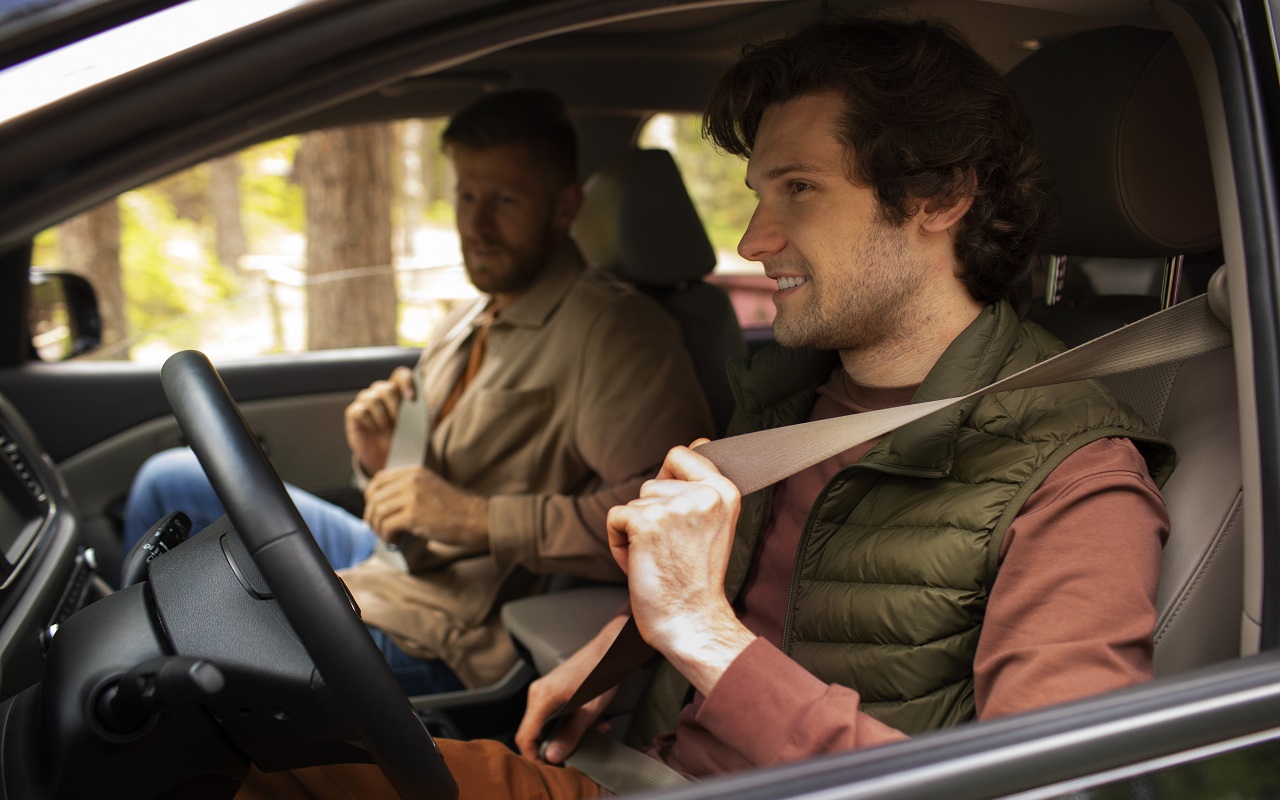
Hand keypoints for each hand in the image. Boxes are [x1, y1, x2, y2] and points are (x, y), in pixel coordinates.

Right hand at [344, 366, 414, 475]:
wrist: (389, 457)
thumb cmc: (405, 437)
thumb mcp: (419, 426)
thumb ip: (423, 410)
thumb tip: (427, 398)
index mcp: (399, 391)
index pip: (401, 375)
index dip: (406, 382)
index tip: (411, 398)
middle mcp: (380, 392)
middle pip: (386, 388)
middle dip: (395, 407)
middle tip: (398, 423)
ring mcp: (365, 401)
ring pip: (372, 399)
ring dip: (382, 417)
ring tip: (386, 429)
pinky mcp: (353, 413)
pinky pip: (360, 410)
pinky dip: (369, 422)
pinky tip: (374, 430)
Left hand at [363, 464, 488, 550]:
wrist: (473, 519)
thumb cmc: (454, 509)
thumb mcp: (430, 487)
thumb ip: (409, 489)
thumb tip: (380, 504)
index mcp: (415, 472)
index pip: (379, 479)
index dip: (371, 495)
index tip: (374, 509)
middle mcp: (411, 481)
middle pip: (375, 496)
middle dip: (371, 515)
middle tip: (378, 528)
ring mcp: (412, 497)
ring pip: (378, 512)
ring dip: (378, 528)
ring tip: (388, 536)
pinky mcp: (413, 516)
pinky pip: (387, 526)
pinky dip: (387, 536)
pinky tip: (396, 541)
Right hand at [515, 615, 626, 762]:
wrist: (610, 650)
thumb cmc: (602, 672)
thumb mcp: (589, 711)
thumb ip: (570, 735)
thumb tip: (552, 756)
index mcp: (542, 697)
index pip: (525, 735)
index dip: (533, 756)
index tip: (547, 768)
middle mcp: (538, 692)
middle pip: (534, 731)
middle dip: (553, 746)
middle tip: (571, 755)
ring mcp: (545, 690)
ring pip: (546, 723)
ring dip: (565, 734)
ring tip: (589, 735)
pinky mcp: (553, 690)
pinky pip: (553, 713)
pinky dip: (568, 722)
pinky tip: (590, 723)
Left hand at [606, 441, 755, 695]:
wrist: (692, 622)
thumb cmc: (698, 581)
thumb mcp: (715, 523)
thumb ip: (702, 487)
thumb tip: (691, 446)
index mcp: (725, 491)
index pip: (685, 452)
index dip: (670, 480)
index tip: (677, 515)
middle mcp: (704, 494)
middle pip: (653, 481)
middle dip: (652, 513)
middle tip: (670, 548)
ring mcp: (675, 506)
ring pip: (634, 501)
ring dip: (636, 530)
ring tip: (658, 558)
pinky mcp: (646, 522)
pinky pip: (615, 517)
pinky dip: (618, 542)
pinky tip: (640, 563)